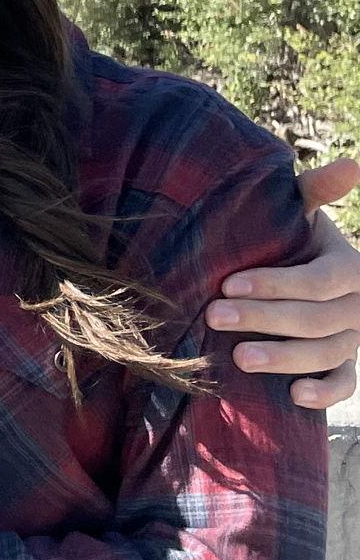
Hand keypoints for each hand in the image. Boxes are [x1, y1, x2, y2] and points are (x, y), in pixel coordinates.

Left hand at [208, 157, 359, 409]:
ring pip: (328, 352)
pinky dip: (326, 393)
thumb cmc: (290, 236)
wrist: (296, 267)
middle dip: (264, 318)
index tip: (227, 284)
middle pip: (317, 319)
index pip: (318, 280)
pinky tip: (295, 395)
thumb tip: (354, 164)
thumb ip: (316, 190)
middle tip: (214, 316)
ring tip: (238, 358)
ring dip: (285, 358)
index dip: (275, 285)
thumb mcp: (300, 212)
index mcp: (350, 266)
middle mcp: (358, 304)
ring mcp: (355, 337)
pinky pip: (346, 383)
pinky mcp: (347, 363)